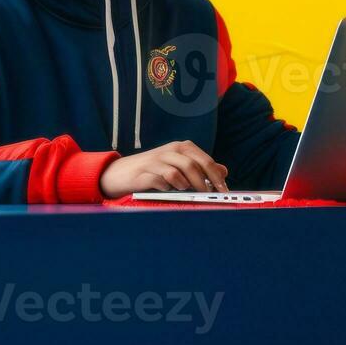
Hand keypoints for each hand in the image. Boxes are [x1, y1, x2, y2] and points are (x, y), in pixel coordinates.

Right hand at [99, 140, 229, 197]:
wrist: (121, 172)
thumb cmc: (153, 170)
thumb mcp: (178, 165)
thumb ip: (200, 167)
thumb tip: (223, 171)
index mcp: (181, 148)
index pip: (204, 159)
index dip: (216, 176)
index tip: (224, 191)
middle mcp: (170, 151)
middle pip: (193, 164)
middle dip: (205, 183)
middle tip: (209, 197)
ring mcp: (156, 161)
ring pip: (179, 172)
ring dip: (186, 185)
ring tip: (186, 192)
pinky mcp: (144, 173)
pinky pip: (161, 180)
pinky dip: (168, 188)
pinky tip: (168, 191)